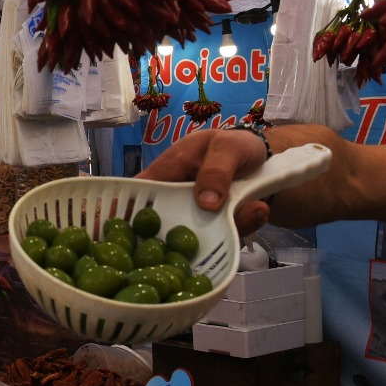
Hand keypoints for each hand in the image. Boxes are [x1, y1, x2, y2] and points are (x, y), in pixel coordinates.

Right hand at [137, 128, 271, 235]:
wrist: (261, 157)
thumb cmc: (233, 145)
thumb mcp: (227, 147)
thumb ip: (216, 170)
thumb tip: (206, 203)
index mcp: (164, 173)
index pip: (134, 198)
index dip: (123, 220)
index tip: (124, 240)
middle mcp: (172, 200)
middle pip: (162, 228)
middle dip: (179, 241)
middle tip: (207, 239)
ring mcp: (192, 218)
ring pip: (194, 239)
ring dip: (222, 234)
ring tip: (253, 210)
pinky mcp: (212, 230)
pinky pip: (219, 239)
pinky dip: (239, 230)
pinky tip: (259, 211)